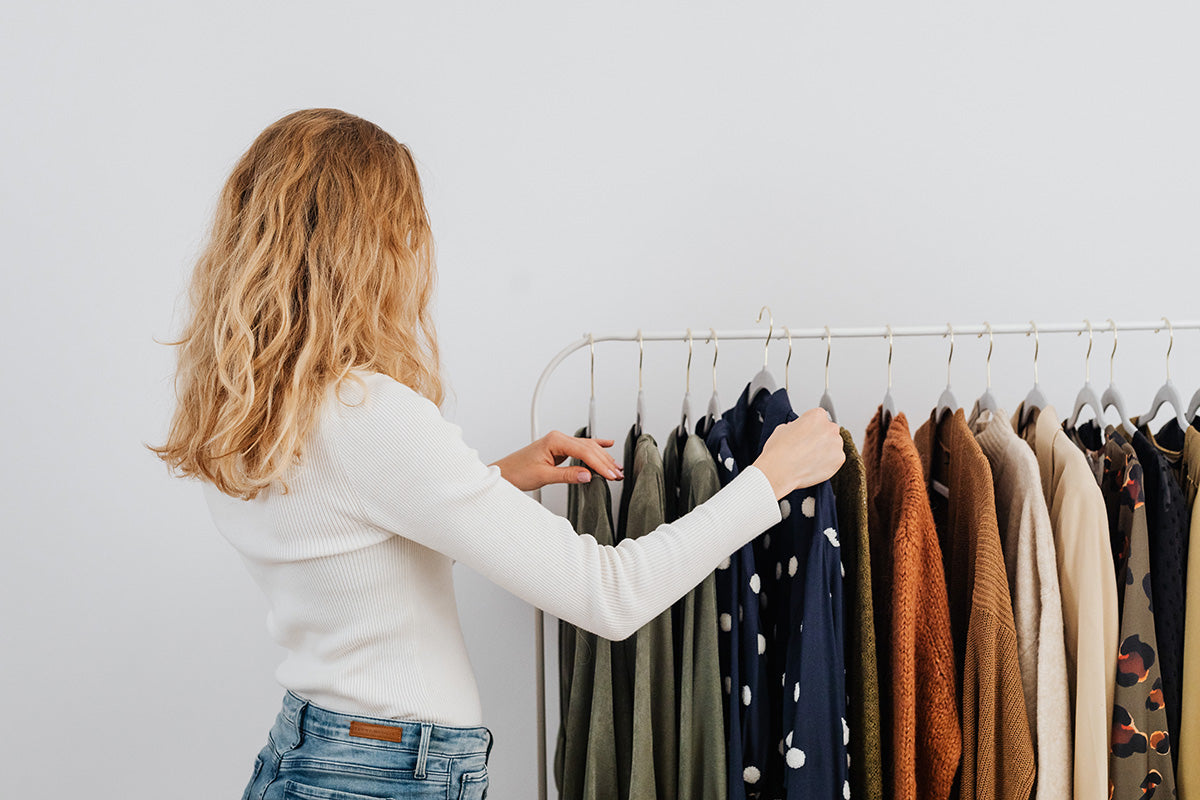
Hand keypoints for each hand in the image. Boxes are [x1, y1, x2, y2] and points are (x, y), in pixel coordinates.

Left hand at [490, 430, 623, 491]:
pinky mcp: (559, 449)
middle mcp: (558, 438)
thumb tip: (588, 475)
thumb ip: (567, 475)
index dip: (600, 464)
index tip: (611, 475)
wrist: (504, 473)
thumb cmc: (517, 472)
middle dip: (605, 462)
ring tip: (616, 469)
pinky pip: (581, 447)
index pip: (585, 451)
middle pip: (589, 448)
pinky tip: (607, 444)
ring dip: (602, 458)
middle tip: (618, 475)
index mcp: (555, 440)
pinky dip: (595, 447)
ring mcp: (559, 443)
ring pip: (587, 448)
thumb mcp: (543, 476)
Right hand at [752, 408, 844, 499]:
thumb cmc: (779, 451)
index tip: (806, 433)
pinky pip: (836, 459)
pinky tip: (814, 465)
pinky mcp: (839, 459)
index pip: (819, 417)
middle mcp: (830, 427)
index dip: (811, 427)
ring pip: (833, 445)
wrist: (779, 472)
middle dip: (820, 437)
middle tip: (807, 447)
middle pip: (829, 430)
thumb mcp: (783, 429)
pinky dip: (828, 462)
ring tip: (809, 458)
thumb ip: (796, 426)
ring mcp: (836, 444)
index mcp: (817, 416)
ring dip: (825, 450)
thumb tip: (799, 429)